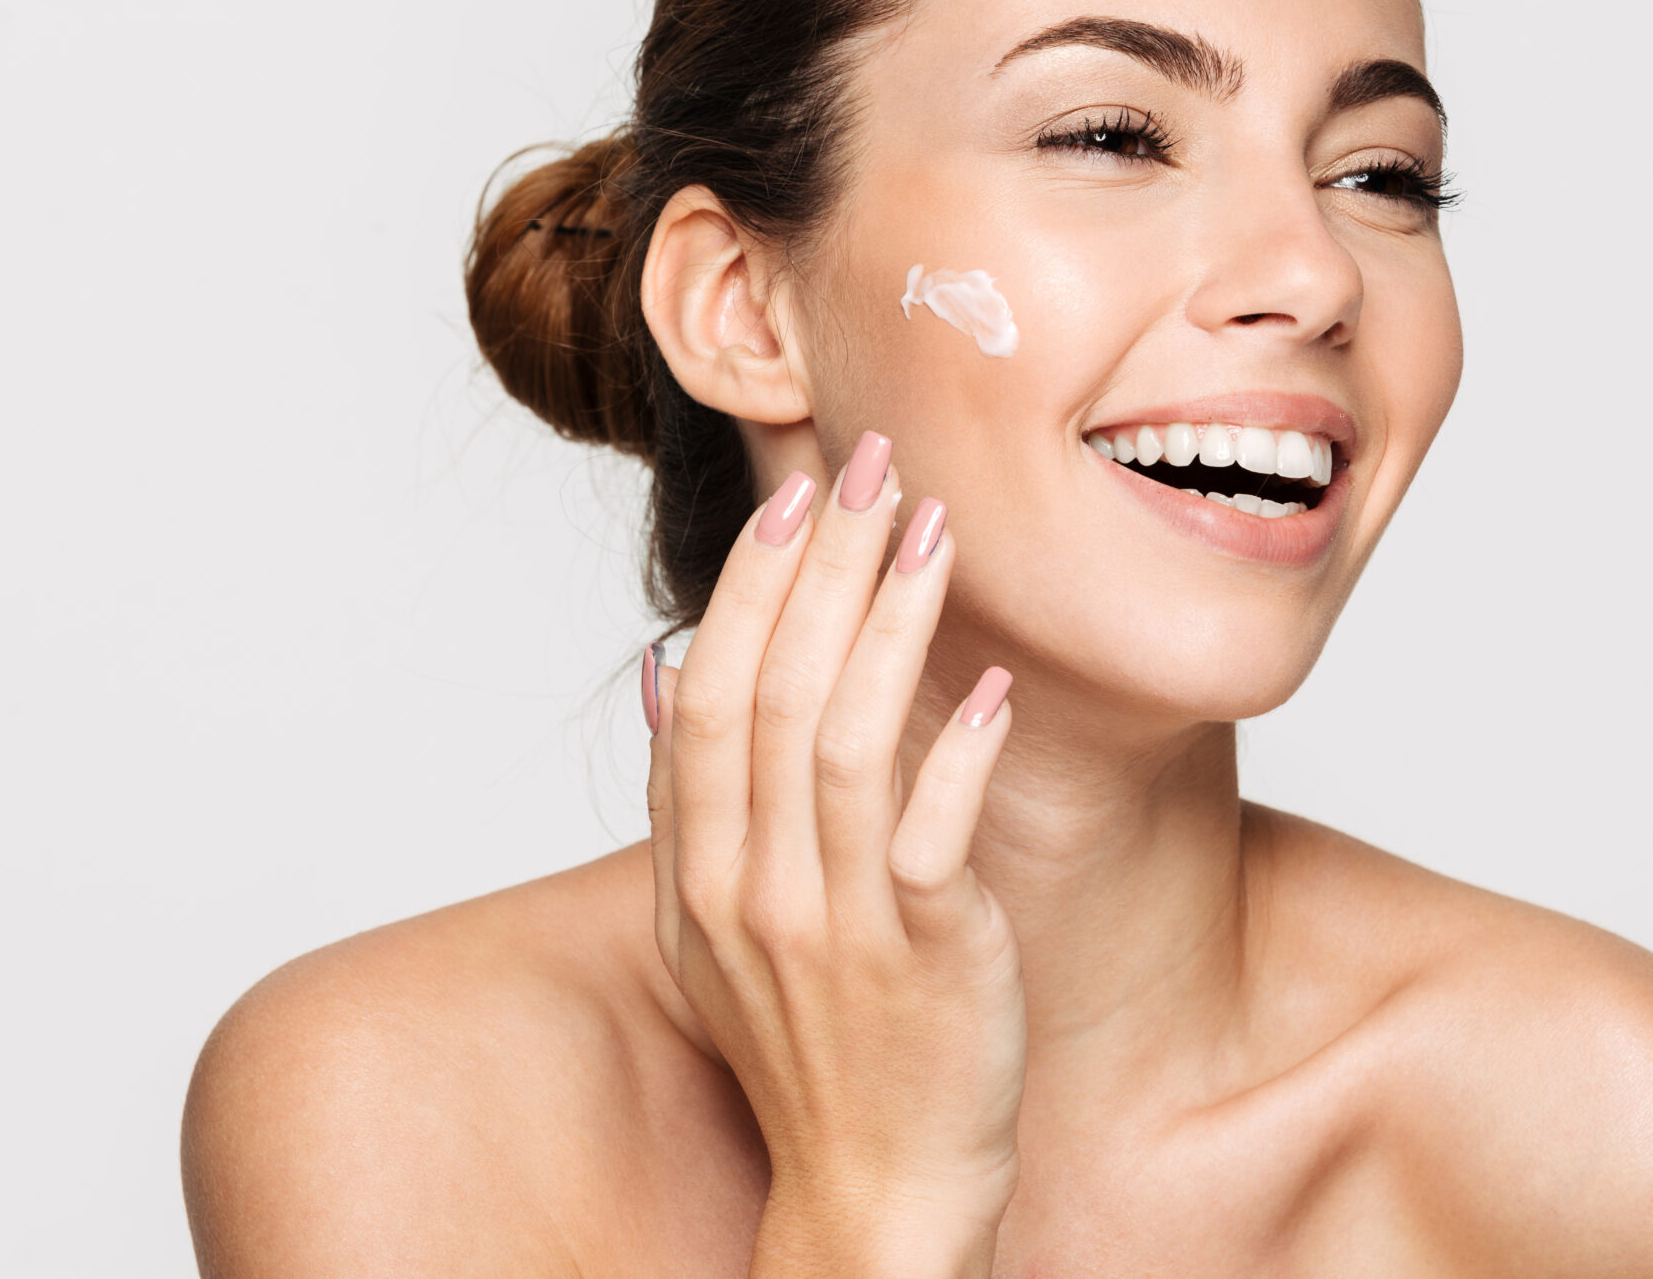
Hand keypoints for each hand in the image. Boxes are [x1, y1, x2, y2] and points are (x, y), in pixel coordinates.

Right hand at [645, 431, 1023, 1278]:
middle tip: (872, 468)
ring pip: (848, 742)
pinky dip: (959, 750)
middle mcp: (754, 890)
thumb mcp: (709, 927)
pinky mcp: (924, 954)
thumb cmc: (809, 1044)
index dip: (748, 589)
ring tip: (932, 532)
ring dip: (890, 624)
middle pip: (775, 695)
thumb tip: (662, 667)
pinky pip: (933, 832)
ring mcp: (836, 924)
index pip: (710, 697)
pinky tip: (990, 685)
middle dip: (822, 569)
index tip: (793, 496)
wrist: (877, 1185)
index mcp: (702, 871)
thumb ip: (683, 798)